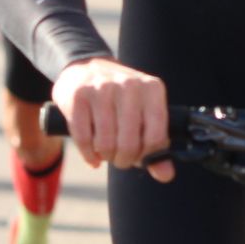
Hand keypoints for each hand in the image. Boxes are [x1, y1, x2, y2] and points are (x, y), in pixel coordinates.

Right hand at [51, 57, 172, 182]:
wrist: (86, 68)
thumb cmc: (121, 100)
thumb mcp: (144, 115)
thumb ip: (156, 147)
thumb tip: (166, 175)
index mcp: (152, 89)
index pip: (156, 137)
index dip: (146, 156)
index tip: (139, 156)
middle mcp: (129, 85)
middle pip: (129, 144)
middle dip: (123, 160)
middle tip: (120, 158)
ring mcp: (102, 88)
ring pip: (105, 143)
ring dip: (105, 156)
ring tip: (106, 152)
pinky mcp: (78, 95)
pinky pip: (83, 139)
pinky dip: (88, 154)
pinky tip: (92, 155)